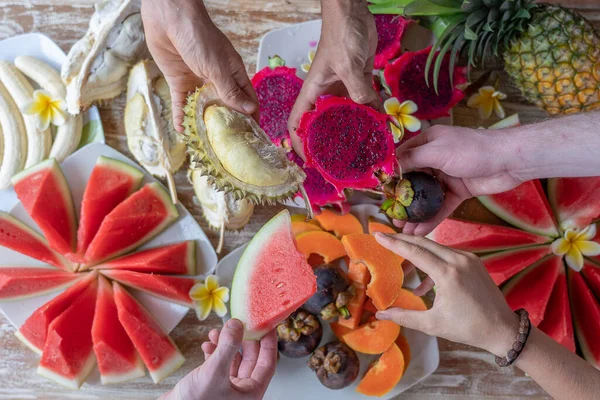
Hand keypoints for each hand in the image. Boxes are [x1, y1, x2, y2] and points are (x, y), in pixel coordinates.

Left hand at [141, 0, 257, 131]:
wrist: (169, 18)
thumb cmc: (199, 37)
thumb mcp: (218, 67)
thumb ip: (231, 90)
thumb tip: (249, 110)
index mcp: (233, 73)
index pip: (247, 99)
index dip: (251, 117)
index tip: (253, 136)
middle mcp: (217, 80)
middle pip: (225, 107)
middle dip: (227, 125)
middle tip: (228, 146)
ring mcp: (198, 81)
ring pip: (202, 109)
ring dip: (203, 125)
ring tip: (204, 144)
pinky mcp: (179, 82)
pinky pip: (181, 104)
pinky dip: (181, 117)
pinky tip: (182, 131)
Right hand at [161, 319, 277, 399]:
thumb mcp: (214, 372)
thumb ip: (228, 347)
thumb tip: (237, 324)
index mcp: (251, 393)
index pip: (268, 363)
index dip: (269, 342)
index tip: (267, 325)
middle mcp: (242, 392)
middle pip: (250, 359)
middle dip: (243, 340)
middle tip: (240, 323)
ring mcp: (227, 390)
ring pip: (233, 360)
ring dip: (226, 345)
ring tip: (216, 333)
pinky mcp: (213, 387)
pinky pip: (220, 365)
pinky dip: (214, 353)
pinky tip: (207, 346)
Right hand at [288, 0, 379, 156]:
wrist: (353, 12)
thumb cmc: (341, 36)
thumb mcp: (348, 65)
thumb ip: (358, 90)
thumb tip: (368, 111)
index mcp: (313, 92)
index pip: (297, 122)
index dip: (299, 142)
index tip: (309, 160)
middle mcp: (325, 95)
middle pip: (323, 124)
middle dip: (330, 142)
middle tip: (342, 161)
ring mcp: (342, 89)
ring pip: (346, 116)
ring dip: (355, 129)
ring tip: (365, 148)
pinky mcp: (359, 82)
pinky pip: (364, 103)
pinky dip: (372, 114)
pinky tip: (382, 126)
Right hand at [374, 233, 518, 356]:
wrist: (502, 329)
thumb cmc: (467, 328)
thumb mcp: (432, 324)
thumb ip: (404, 316)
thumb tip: (379, 315)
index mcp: (448, 274)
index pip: (415, 251)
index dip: (394, 243)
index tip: (378, 235)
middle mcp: (459, 260)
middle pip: (424, 243)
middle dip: (403, 239)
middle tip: (385, 237)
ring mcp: (468, 258)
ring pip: (436, 247)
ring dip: (417, 251)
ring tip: (401, 260)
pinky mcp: (474, 261)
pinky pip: (447, 254)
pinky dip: (432, 260)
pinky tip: (425, 281)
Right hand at [395, 125, 521, 235]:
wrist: (509, 161)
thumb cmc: (472, 149)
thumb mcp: (437, 151)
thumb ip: (412, 159)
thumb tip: (388, 165)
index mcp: (427, 143)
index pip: (402, 158)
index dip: (391, 174)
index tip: (380, 192)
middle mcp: (434, 158)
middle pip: (413, 180)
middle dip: (402, 199)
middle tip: (391, 216)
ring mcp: (447, 176)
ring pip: (426, 197)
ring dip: (415, 213)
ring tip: (403, 229)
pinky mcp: (458, 191)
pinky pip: (441, 206)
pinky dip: (432, 218)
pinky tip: (420, 230)